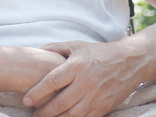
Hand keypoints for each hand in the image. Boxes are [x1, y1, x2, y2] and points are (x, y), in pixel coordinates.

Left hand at [22, 41, 141, 116]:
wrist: (129, 62)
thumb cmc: (99, 52)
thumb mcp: (77, 46)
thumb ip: (56, 48)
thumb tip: (37, 50)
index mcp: (77, 66)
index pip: (53, 81)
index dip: (38, 92)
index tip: (26, 99)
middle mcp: (86, 83)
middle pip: (60, 102)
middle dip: (44, 111)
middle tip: (33, 113)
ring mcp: (96, 97)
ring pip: (72, 115)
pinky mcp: (104, 107)